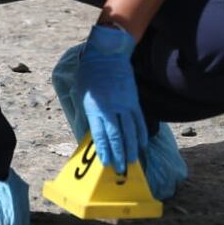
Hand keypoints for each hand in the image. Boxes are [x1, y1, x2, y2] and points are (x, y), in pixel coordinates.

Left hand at [77, 24, 147, 173]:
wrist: (107, 55)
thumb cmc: (90, 74)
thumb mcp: (82, 95)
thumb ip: (88, 114)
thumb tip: (92, 134)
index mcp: (95, 108)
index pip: (100, 134)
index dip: (104, 149)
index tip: (106, 162)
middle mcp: (110, 108)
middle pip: (116, 135)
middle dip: (118, 153)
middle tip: (120, 169)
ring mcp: (124, 104)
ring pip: (129, 130)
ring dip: (131, 147)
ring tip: (132, 161)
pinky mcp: (133, 100)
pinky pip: (138, 120)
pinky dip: (140, 133)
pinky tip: (142, 143)